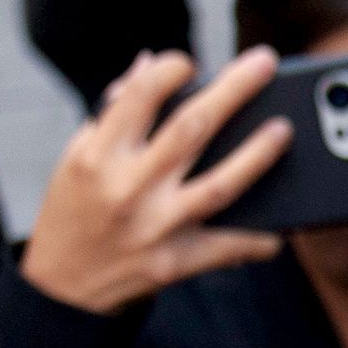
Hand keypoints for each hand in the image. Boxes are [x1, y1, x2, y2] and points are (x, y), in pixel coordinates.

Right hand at [18, 49, 289, 314]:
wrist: (63, 285)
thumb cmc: (75, 208)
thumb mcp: (78, 155)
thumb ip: (114, 110)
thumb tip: (149, 62)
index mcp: (98, 154)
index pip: (140, 97)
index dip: (171, 70)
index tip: (191, 62)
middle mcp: (127, 187)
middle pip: (192, 129)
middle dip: (234, 90)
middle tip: (266, 62)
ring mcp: (154, 226)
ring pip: (221, 184)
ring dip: (258, 155)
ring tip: (284, 129)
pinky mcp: (174, 262)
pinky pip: (227, 246)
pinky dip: (258, 238)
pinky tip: (283, 225)